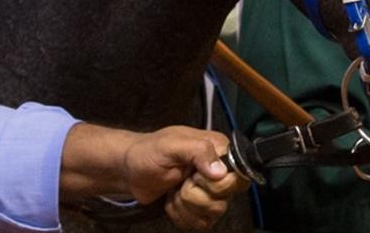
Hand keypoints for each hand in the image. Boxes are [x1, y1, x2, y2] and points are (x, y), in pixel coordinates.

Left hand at [60, 124, 243, 231]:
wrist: (130, 171)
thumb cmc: (148, 152)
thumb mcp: (170, 145)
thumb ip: (197, 151)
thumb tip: (220, 171)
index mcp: (219, 149)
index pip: (238, 176)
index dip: (216, 183)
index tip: (194, 176)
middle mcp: (220, 171)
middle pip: (224, 199)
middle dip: (194, 195)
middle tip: (180, 181)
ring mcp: (210, 192)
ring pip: (213, 214)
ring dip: (185, 205)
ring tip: (174, 190)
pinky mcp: (200, 208)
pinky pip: (201, 224)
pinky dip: (181, 215)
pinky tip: (172, 200)